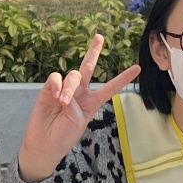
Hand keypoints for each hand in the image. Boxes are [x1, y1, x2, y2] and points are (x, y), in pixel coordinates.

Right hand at [16, 35, 140, 182]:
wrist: (44, 145)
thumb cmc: (63, 137)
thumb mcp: (78, 122)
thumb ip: (76, 104)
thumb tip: (65, 91)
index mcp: (92, 102)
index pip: (110, 87)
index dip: (123, 78)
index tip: (137, 68)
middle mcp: (79, 93)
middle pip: (88, 67)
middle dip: (93, 51)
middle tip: (99, 37)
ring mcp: (64, 90)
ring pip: (72, 76)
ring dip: (69, 88)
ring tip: (63, 103)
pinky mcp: (48, 90)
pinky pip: (55, 78)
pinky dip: (56, 85)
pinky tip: (55, 96)